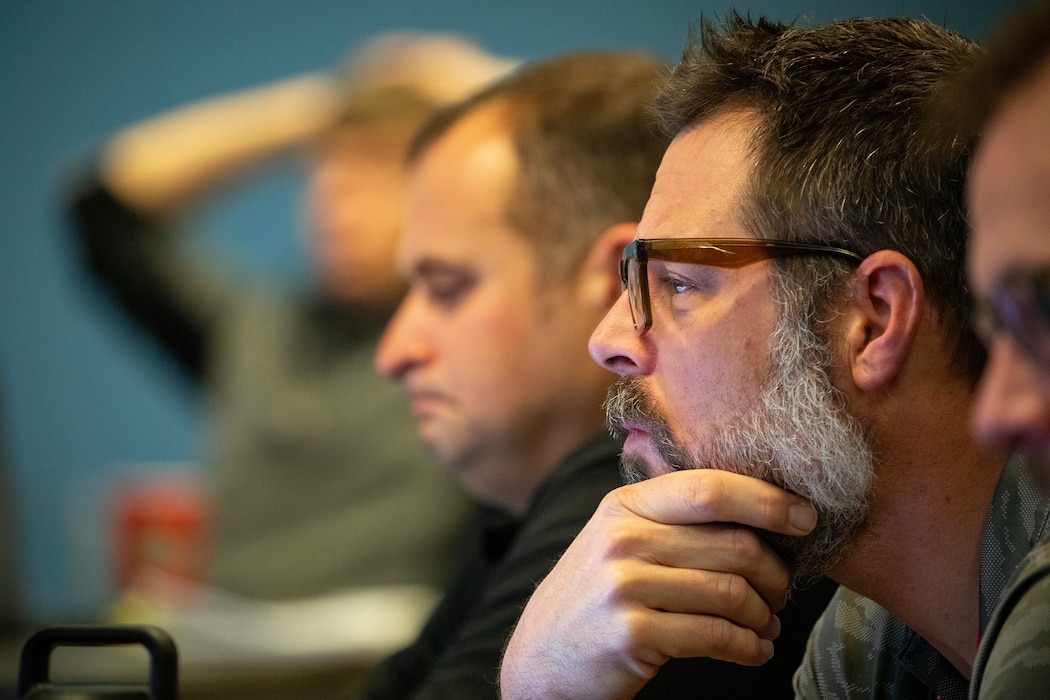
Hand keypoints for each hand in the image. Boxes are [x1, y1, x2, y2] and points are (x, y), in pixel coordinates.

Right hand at [499, 469, 816, 699]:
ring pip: (731, 592)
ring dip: (764, 615)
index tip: (805, 516)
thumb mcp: (617, 541)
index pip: (710, 489)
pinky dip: (748, 646)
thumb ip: (670, 520)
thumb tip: (758, 515)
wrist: (540, 658)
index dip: (767, 500)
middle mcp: (622, 538)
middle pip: (733, 544)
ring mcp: (624, 585)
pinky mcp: (633, 633)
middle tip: (781, 593)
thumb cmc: (594, 598)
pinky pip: (716, 635)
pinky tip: (752, 650)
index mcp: (624, 506)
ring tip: (766, 626)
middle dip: (775, 573)